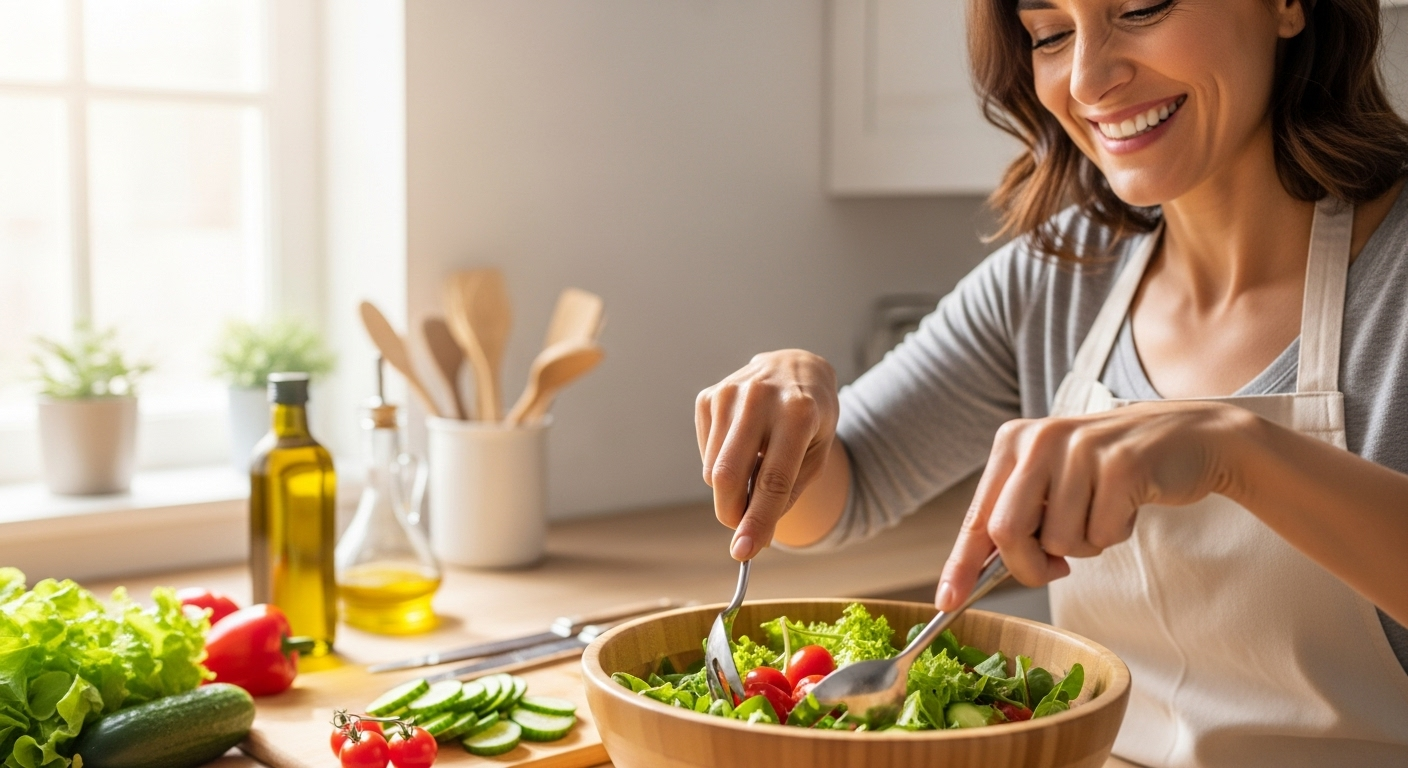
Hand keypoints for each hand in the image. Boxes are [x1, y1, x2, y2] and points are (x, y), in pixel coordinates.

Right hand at [696, 350, 839, 560]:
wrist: (797, 367)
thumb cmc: (812, 419)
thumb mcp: (816, 455)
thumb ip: (787, 496)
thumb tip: (753, 538)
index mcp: (799, 414)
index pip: (773, 480)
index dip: (757, 520)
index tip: (743, 553)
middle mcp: (760, 398)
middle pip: (728, 475)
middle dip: (732, 513)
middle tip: (743, 529)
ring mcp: (729, 394)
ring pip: (713, 470)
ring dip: (730, 489)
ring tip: (757, 468)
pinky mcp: (708, 396)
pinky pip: (705, 454)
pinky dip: (721, 465)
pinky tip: (743, 446)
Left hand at [937, 401, 1254, 608]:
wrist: (1186, 437)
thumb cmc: (1109, 471)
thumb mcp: (1053, 482)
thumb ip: (1018, 518)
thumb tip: (977, 575)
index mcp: (1012, 442)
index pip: (977, 516)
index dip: (960, 564)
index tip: (947, 601)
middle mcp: (1040, 438)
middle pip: (1007, 533)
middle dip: (1029, 567)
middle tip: (1056, 568)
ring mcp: (1081, 448)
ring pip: (1058, 541)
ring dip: (1083, 547)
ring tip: (1102, 513)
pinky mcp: (1122, 465)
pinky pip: (1101, 535)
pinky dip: (1113, 536)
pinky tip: (1126, 506)